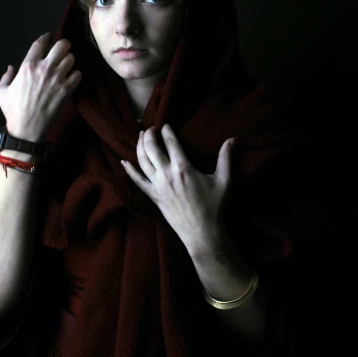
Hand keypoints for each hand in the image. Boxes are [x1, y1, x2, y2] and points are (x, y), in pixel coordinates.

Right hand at [0, 34, 81, 141]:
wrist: (27, 128)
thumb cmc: (12, 110)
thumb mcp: (1, 92)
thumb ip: (6, 77)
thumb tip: (11, 67)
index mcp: (27, 66)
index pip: (40, 43)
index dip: (46, 37)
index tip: (49, 37)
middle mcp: (44, 68)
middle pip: (62, 45)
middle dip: (64, 45)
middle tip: (63, 49)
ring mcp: (57, 78)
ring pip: (71, 58)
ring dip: (69, 61)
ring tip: (67, 65)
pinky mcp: (66, 90)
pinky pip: (77, 75)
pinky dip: (75, 75)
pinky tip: (71, 79)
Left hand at [121, 124, 236, 247]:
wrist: (201, 231)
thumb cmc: (213, 206)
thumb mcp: (224, 180)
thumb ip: (226, 158)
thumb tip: (233, 139)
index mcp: (183, 167)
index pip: (170, 142)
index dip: (166, 130)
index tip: (165, 125)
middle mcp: (167, 174)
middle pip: (152, 147)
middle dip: (150, 134)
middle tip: (151, 128)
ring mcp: (157, 185)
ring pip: (142, 161)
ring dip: (139, 146)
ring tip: (140, 136)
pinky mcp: (153, 196)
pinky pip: (137, 181)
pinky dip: (129, 170)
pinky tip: (124, 162)